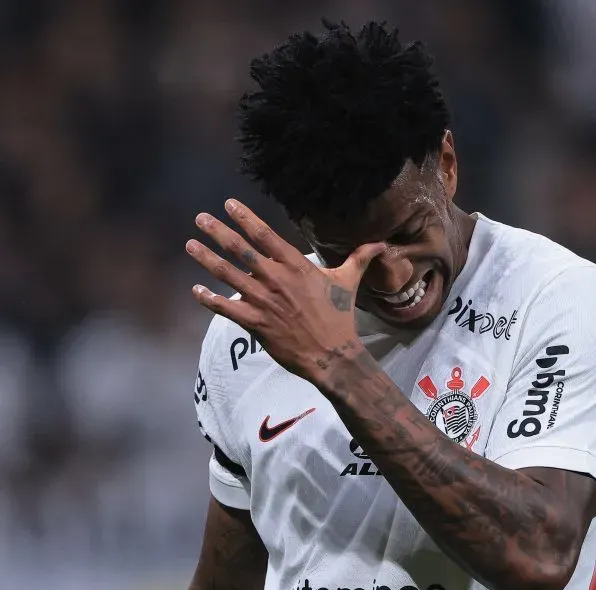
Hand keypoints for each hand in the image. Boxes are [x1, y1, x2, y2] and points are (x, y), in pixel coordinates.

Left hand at [185, 198, 385, 383]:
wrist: (332, 354)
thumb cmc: (340, 317)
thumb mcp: (349, 282)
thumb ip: (360, 258)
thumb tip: (381, 243)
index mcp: (297, 266)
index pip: (266, 236)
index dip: (245, 218)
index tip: (228, 204)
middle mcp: (276, 279)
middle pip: (240, 250)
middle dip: (218, 232)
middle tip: (200, 218)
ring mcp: (263, 300)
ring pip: (228, 275)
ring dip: (206, 259)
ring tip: (190, 244)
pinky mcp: (255, 322)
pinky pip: (226, 308)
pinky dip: (209, 299)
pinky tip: (195, 289)